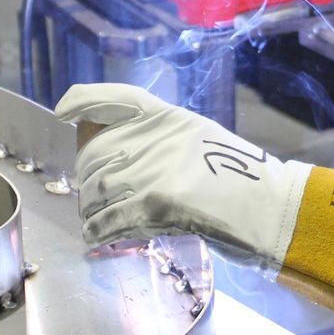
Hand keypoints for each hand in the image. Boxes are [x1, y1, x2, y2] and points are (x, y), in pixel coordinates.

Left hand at [54, 84, 310, 271]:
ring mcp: (154, 169)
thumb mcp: (198, 140)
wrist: (269, 209)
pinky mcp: (156, 203)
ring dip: (90, 208)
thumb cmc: (240, 180)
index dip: (84, 101)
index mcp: (169, 117)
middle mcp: (156, 137)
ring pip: (96, 189)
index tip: (64, 112)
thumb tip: (122, 154)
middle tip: (95, 195)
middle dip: (88, 177)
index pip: (115, 97)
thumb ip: (160, 140)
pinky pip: (109, 219)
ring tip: (96, 220)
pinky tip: (97, 237)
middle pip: (96, 154)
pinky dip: (98, 231)